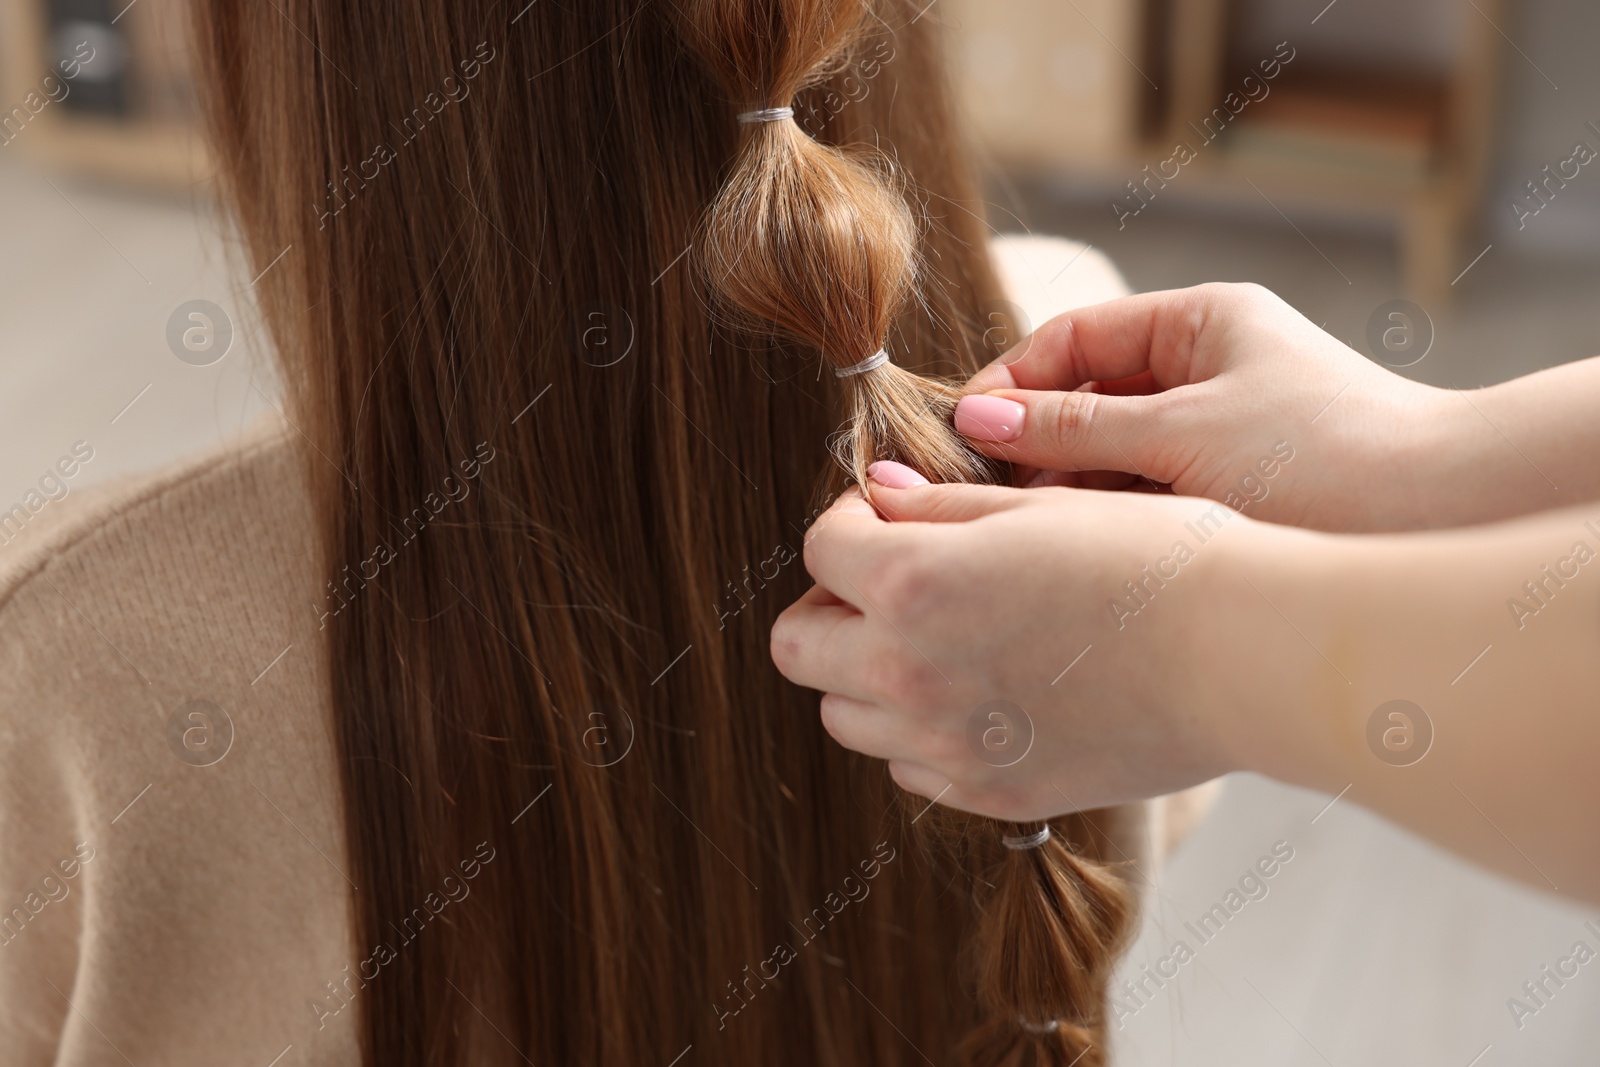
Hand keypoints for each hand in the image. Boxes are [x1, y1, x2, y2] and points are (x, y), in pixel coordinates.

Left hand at [770, 476, 1257, 820]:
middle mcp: (909, 675)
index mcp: (913, 585)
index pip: (819, 547)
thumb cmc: (1152, 561)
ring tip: (938, 637)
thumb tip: (876, 495)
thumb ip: (937, 508)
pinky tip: (980, 692)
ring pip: (846, 716)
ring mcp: (948, 747)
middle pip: (800, 646)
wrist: (1240, 654)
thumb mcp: (1037, 507)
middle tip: (889, 581)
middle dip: (833, 604)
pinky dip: (920, 732)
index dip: (851, 520)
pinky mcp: (994, 795)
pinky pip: (911, 768)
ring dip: (867, 671)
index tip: (890, 515)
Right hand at [954, 283, 1462, 531]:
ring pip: (1112, 453)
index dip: (1012, 381)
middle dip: (1033, 442)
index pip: (1074, 338)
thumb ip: (1075, 427)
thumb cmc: (1324, 456)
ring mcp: (1217, 432)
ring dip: (1068, 487)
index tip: (962, 431)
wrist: (1441, 518)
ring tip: (1021, 529)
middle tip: (978, 493)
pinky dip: (1110, 518)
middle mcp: (1205, 370)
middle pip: (1086, 397)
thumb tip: (978, 416)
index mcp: (1200, 323)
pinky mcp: (1228, 492)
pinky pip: (1146, 495)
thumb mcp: (1182, 434)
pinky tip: (1077, 550)